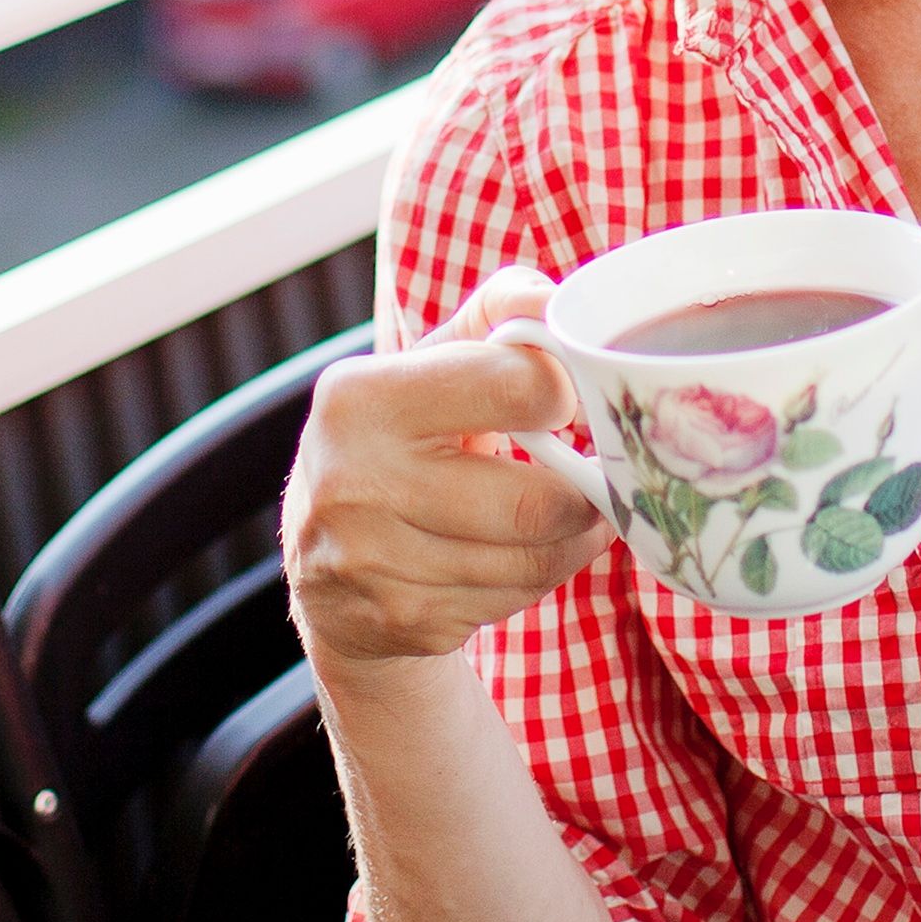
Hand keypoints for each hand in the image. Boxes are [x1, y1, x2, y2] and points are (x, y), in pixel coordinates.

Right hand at [284, 272, 613, 668]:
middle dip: (584, 494)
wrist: (325, 555)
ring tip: (571, 515)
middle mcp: (355, 481)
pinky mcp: (399, 620)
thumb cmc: (402, 433)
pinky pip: (510, 601)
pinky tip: (519, 553)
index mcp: (362, 397)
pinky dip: (534, 578)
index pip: (520, 387)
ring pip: (531, 561)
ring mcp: (372, 562)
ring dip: (571, 540)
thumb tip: (556, 301)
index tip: (565, 402)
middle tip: (596, 480)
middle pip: (535, 503)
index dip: (563, 394)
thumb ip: (500, 313)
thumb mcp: (432, 359)